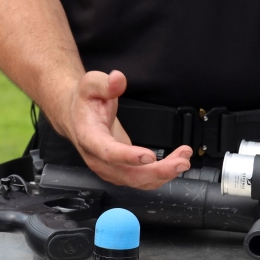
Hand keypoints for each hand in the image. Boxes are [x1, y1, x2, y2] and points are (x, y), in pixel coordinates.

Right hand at [58, 70, 192, 187]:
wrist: (76, 116)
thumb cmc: (84, 102)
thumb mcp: (90, 85)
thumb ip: (104, 83)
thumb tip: (118, 79)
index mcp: (89, 138)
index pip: (107, 152)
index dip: (128, 156)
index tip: (149, 155)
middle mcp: (98, 159)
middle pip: (128, 174)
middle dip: (157, 172)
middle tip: (181, 162)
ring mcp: (110, 168)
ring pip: (139, 180)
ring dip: (164, 173)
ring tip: (184, 159)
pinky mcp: (121, 170)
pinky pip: (143, 178)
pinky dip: (162, 173)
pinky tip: (177, 160)